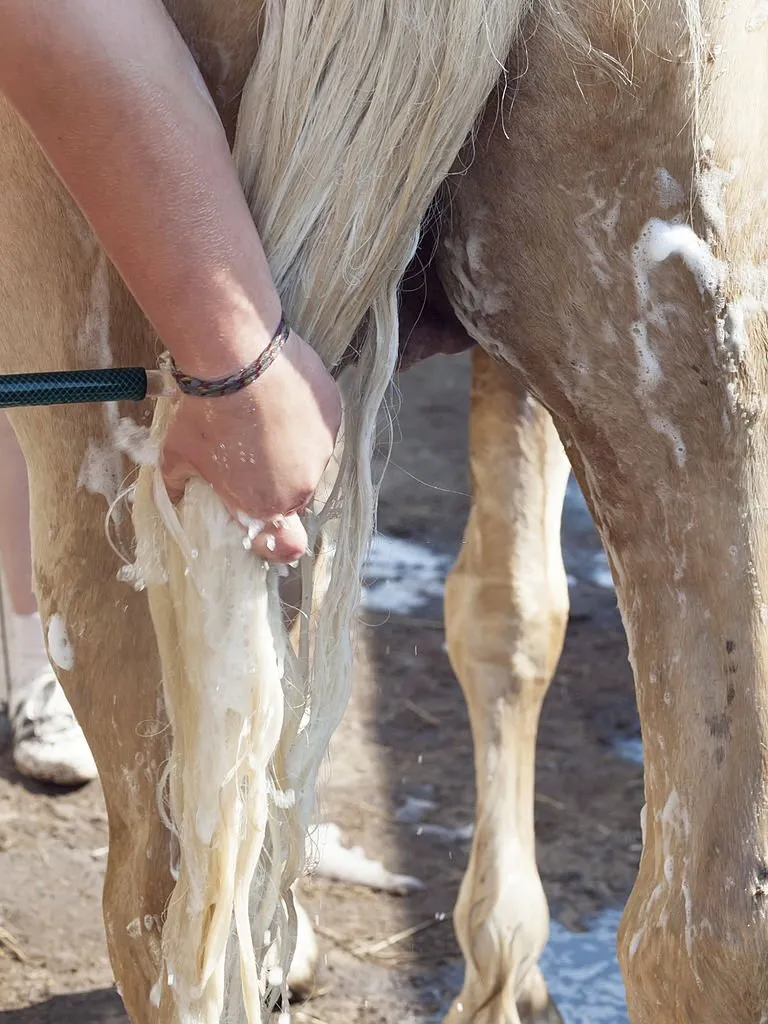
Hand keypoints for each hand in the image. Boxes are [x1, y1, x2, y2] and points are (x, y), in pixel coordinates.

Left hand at [161, 331, 341, 561]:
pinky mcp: (334, 418)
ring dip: (291, 447)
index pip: (282, 542)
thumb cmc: (205, 414)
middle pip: (292, 494)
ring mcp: (322, 451)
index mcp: (265, 506)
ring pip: (308, 459)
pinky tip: (280, 398)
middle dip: (274, 479)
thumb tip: (175, 492)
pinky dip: (303, 417)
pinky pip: (320, 426)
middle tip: (249, 450)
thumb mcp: (176, 455)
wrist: (239, 360)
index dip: (271, 536)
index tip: (260, 521)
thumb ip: (178, 484)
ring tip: (264, 417)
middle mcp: (301, 487)